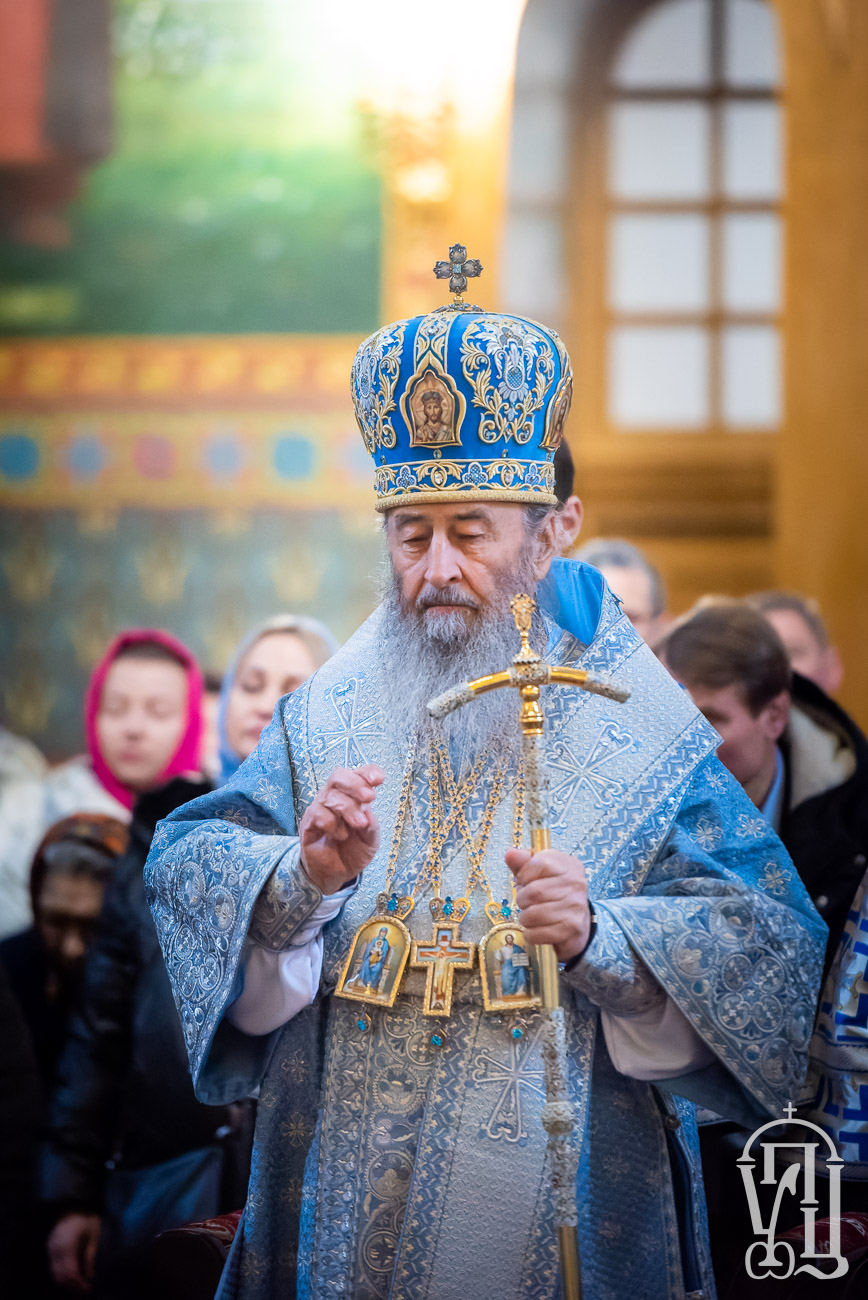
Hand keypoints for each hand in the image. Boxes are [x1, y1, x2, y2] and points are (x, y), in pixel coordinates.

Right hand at [47, 1213, 100, 1292]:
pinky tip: (71, 1278)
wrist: (73, 1201)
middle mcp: (56, 1250)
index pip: (71, 1274)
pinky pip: (53, 1268)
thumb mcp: (93, 1235)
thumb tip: (89, 1277)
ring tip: (79, 1287)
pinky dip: (61, 1276)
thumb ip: (90, 1257)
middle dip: (72, 1288)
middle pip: (60, 1278)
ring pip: (55, 1275)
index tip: (89, 1290)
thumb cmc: (86, 1217)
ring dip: (66, 1284)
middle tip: (85, 1292)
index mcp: (68, 1246)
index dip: (79, 1285)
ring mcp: (51, 1249)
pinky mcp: (49, 1248)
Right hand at [299, 765, 383, 894]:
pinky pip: (317, 814)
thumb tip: (367, 809)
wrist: (336, 875)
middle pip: (338, 776)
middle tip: (369, 797)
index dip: (368, 772)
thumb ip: (371, 825)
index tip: (379, 779)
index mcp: (352, 797)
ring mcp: (320, 809)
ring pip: (330, 796)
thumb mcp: (370, 840)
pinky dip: (332, 823)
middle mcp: (334, 799)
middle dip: (355, 784)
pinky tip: (341, 835)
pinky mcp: (309, 824)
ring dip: (348, 808)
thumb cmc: (353, 851)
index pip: (357, 774)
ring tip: (359, 824)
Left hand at [505, 847, 590, 963]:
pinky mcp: (571, 930)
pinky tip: (538, 929)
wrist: (577, 925)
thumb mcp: (540, 875)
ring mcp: (576, 908)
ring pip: (533, 914)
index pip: (539, 863)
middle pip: (534, 891)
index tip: (525, 882)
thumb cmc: (554, 895)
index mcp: (569, 866)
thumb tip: (510, 854)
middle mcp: (576, 884)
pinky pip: (536, 933)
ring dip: (525, 918)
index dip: (524, 875)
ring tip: (532, 916)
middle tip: (527, 903)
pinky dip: (530, 934)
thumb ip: (524, 863)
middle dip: (522, 900)